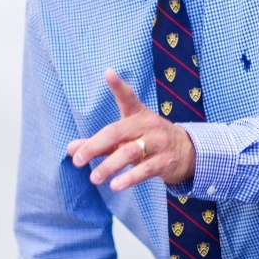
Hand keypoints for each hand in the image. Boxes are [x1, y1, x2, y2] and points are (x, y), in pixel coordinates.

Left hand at [67, 69, 197, 189]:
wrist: (187, 152)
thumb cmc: (149, 141)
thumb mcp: (126, 138)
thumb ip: (99, 143)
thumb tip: (71, 150)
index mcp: (138, 115)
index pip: (128, 97)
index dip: (118, 85)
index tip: (108, 73)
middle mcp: (148, 126)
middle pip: (118, 132)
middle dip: (95, 146)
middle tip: (79, 160)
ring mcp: (158, 143)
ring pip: (130, 152)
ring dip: (110, 166)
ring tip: (94, 177)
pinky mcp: (165, 162)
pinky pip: (145, 170)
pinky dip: (129, 178)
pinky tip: (115, 185)